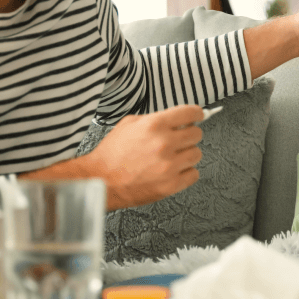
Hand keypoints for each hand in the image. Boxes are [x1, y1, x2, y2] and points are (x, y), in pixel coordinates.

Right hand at [83, 105, 203, 209]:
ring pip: (197, 154)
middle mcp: (164, 143)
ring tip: (172, 158)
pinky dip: (186, 173)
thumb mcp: (129, 124)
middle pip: (197, 135)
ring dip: (187, 155)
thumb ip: (156, 120)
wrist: (100, 180)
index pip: (190, 113)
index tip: (198, 117)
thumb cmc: (112, 154)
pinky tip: (173, 171)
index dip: (196, 114)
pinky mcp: (170, 185)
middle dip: (189, 136)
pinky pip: (194, 174)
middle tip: (180, 140)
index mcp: (154, 125)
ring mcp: (169, 165)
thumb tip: (178, 120)